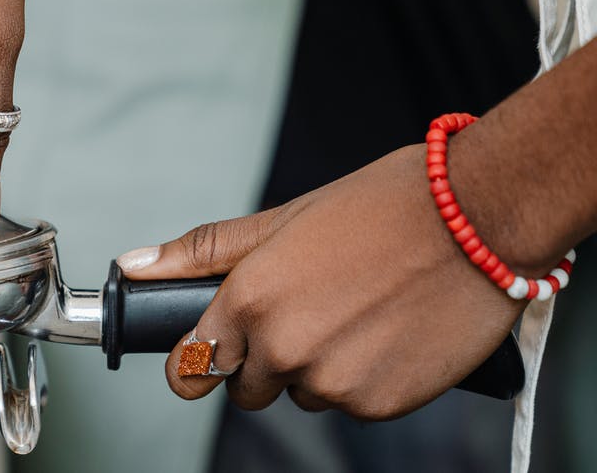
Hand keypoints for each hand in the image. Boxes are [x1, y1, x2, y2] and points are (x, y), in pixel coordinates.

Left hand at [118, 144, 524, 419]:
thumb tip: (133, 266)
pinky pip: (353, 403)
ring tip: (356, 310)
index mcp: (249, 302)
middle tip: (308, 308)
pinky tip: (387, 331)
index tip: (211, 353)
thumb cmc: (380, 207)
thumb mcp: (281, 219)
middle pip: (248, 387)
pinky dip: (364, 378)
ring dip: (318, 366)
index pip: (191, 368)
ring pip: (303, 395)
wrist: (479, 217)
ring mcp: (334, 383)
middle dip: (266, 358)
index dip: (199, 361)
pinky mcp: (382, 404)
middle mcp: (284, 350)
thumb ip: (202, 253)